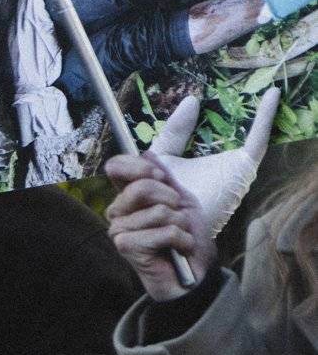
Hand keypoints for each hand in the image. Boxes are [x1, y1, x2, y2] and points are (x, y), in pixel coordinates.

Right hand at [104, 89, 277, 299]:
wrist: (202, 260)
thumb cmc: (208, 214)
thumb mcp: (223, 165)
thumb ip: (229, 131)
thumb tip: (238, 94)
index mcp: (134, 185)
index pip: (117, 164)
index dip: (142, 165)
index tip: (165, 171)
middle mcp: (120, 205)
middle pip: (140, 184)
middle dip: (171, 194)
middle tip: (180, 207)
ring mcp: (119, 227)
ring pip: (156, 207)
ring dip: (180, 218)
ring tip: (182, 228)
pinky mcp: (126, 246)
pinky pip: (163, 229)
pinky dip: (182, 237)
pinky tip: (181, 245)